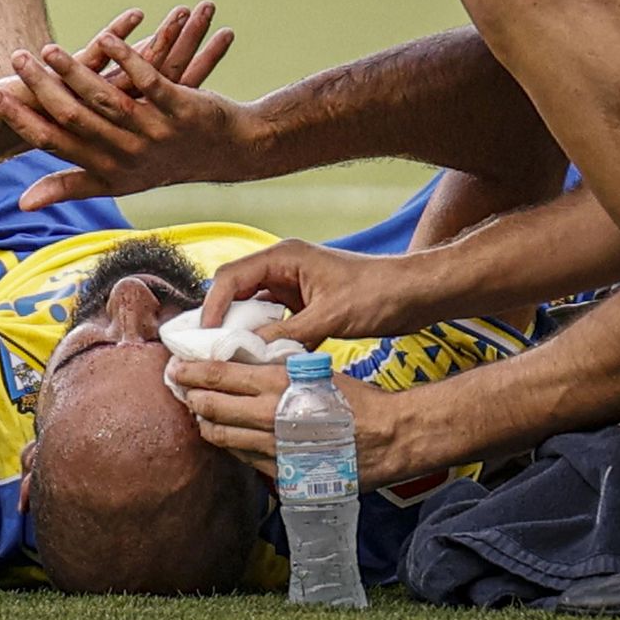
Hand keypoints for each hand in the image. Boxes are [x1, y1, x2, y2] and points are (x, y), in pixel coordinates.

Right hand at [0, 1, 259, 209]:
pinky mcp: (181, 107)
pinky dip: (128, 59)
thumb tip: (21, 202)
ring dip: (75, 72)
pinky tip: (108, 39)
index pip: (56, 144)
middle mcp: (129, 154)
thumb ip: (70, 185)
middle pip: (76, 117)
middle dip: (42, 88)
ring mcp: (156, 131)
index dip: (25, 124)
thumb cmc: (164, 164)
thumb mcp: (115, 181)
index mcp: (107, 170)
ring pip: (107, 99)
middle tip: (17, 59)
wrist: (229, 152)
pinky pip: (150, 81)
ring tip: (49, 49)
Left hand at [168, 361, 414, 490]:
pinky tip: (229, 436)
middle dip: (189, 396)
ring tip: (200, 412)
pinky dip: (231, 445)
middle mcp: (268, 417)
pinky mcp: (281, 473)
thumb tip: (241, 361)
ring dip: (205, 422)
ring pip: (219, 436)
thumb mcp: (312, 370)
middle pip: (209, 407)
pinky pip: (242, 458)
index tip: (176, 366)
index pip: (217, 375)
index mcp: (276, 384)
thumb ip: (275, 367)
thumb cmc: (355, 399)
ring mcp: (272, 448)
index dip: (190, 370)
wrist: (390, 437)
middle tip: (181, 389)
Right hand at [200, 240, 426, 348]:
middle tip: (208, 351)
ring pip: (253, 308)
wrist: (415, 294)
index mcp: (284, 257)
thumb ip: (288, 334)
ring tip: (229, 359)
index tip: (204, 337)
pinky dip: (266, 339)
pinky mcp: (305, 304)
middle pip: (236, 291)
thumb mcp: (330, 317)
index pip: (231, 277)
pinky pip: (274, 321)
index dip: (213, 306)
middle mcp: (283, 267)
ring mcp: (294, 286)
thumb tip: (249, 354)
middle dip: (221, 320)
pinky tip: (263, 361)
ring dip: (243, 332)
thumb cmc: (377, 294)